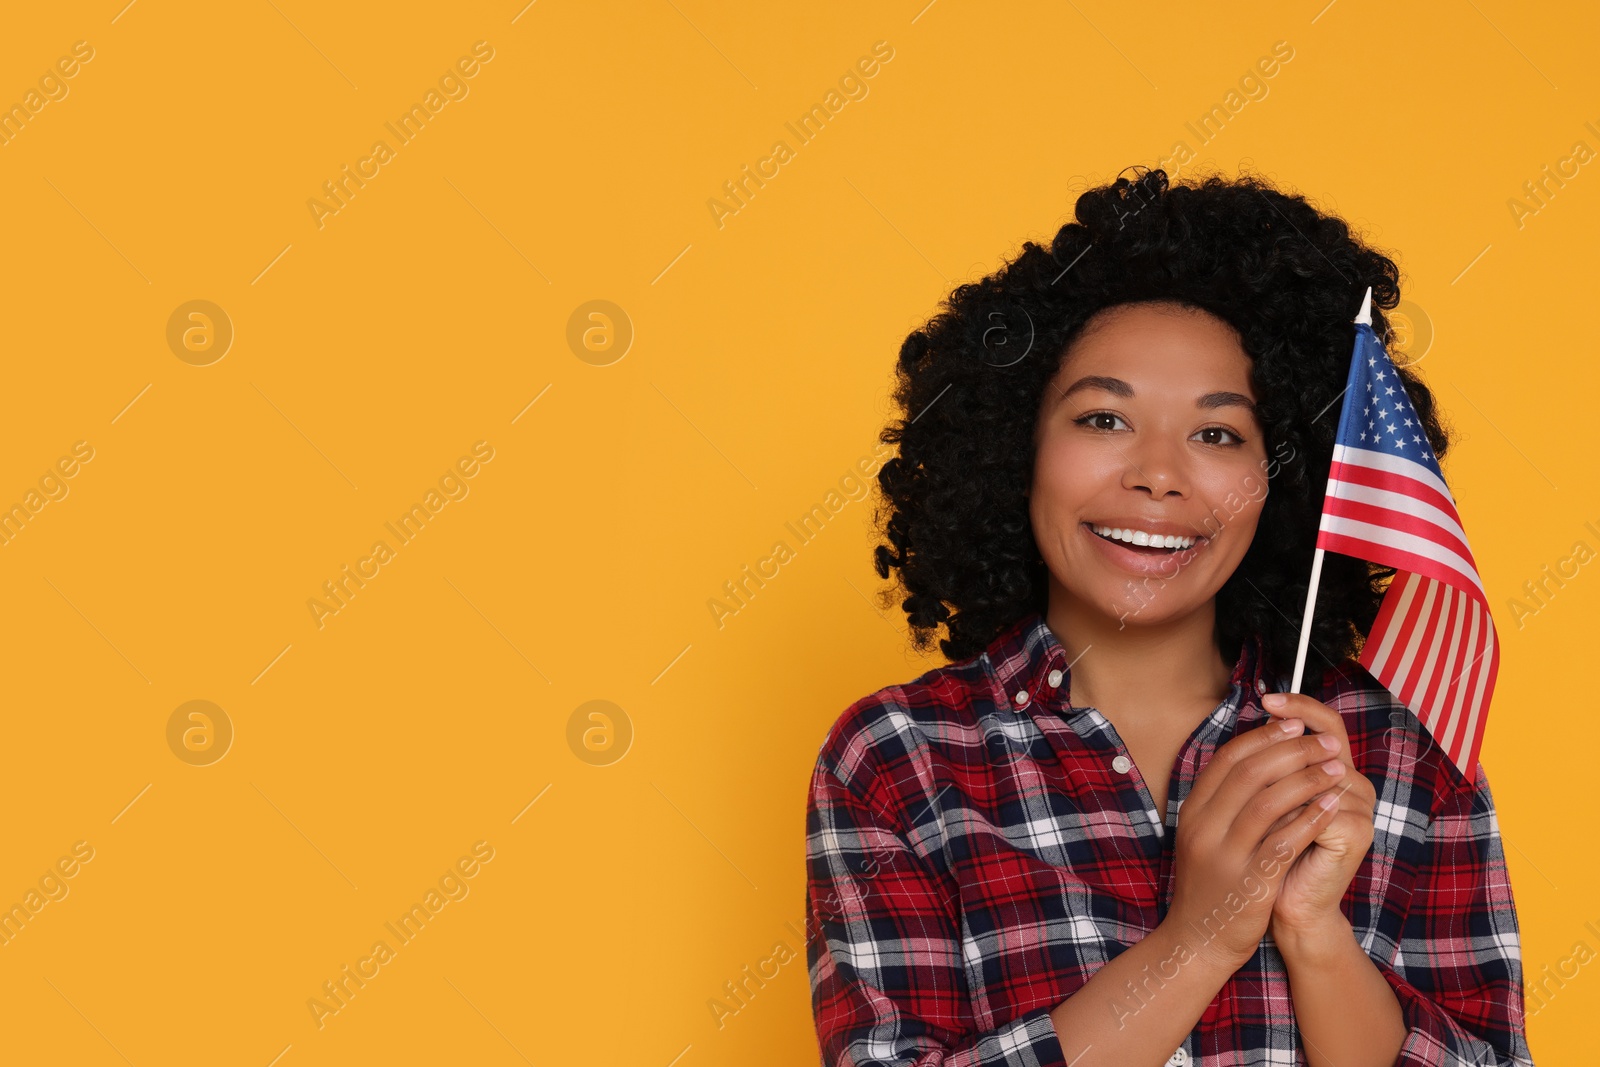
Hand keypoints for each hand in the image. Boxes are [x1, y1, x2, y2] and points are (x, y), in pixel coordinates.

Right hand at [1163, 711, 1348, 972]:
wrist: (1197, 941)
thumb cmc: (1211, 883)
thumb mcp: (1205, 834)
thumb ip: (1224, 799)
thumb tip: (1260, 756)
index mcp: (1193, 810)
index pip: (1229, 758)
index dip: (1264, 736)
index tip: (1294, 723)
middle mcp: (1203, 827)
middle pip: (1250, 772)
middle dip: (1293, 750)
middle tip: (1325, 742)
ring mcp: (1224, 855)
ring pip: (1268, 802)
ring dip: (1308, 779)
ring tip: (1338, 768)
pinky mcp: (1248, 882)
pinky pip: (1283, 841)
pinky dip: (1310, 818)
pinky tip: (1332, 805)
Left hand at [1259, 691, 1375, 944]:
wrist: (1285, 905)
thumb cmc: (1270, 851)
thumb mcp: (1264, 801)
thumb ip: (1268, 767)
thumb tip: (1255, 722)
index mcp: (1333, 772)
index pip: (1325, 725)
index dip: (1300, 707)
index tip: (1265, 697)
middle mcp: (1352, 784)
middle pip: (1327, 738)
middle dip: (1292, 725)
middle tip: (1265, 708)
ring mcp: (1358, 808)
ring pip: (1316, 773)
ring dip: (1281, 776)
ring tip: (1254, 781)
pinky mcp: (1355, 833)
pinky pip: (1316, 808)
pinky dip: (1289, 810)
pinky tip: (1267, 815)